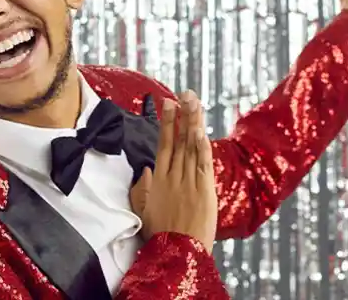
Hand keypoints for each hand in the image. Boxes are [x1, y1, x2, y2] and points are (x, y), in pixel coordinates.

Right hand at [129, 91, 216, 252]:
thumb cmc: (160, 235)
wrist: (178, 252)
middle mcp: (174, 176)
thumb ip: (143, 188)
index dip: (167, 123)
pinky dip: (202, 145)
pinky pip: (203, 163)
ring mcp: (189, 182)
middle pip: (178, 140)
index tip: (168, 104)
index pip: (163, 144)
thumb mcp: (144, 210)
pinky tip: (201, 130)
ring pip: (191, 147)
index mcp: (159, 180)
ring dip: (193, 123)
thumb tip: (145, 170)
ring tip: (194, 102)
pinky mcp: (204, 190)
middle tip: (185, 94)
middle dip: (182, 115)